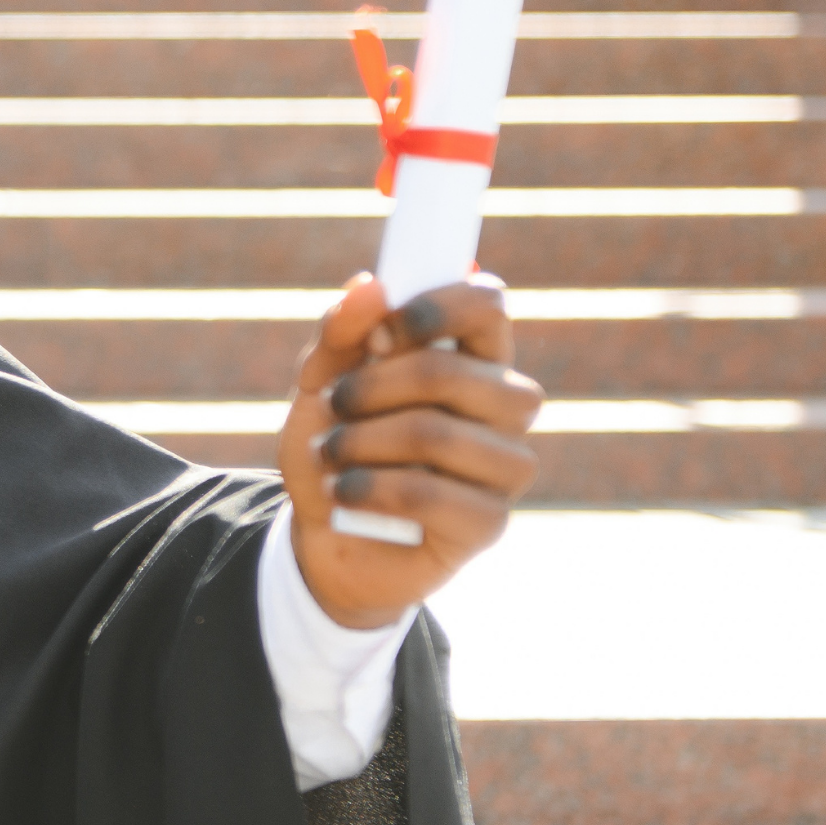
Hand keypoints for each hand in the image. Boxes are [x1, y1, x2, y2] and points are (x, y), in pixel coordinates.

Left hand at [280, 272, 543, 628]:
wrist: (322, 540)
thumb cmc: (335, 451)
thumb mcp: (320, 386)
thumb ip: (340, 335)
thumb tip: (370, 284)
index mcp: (475, 359)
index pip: (488, 306)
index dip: (435, 307)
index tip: (378, 332)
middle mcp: (505, 408)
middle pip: (451, 372)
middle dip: (372, 387)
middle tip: (335, 405)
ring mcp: (505, 467)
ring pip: (437, 434)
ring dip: (363, 442)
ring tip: (332, 454)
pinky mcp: (489, 523)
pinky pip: (432, 495)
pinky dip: (371, 489)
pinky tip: (344, 492)